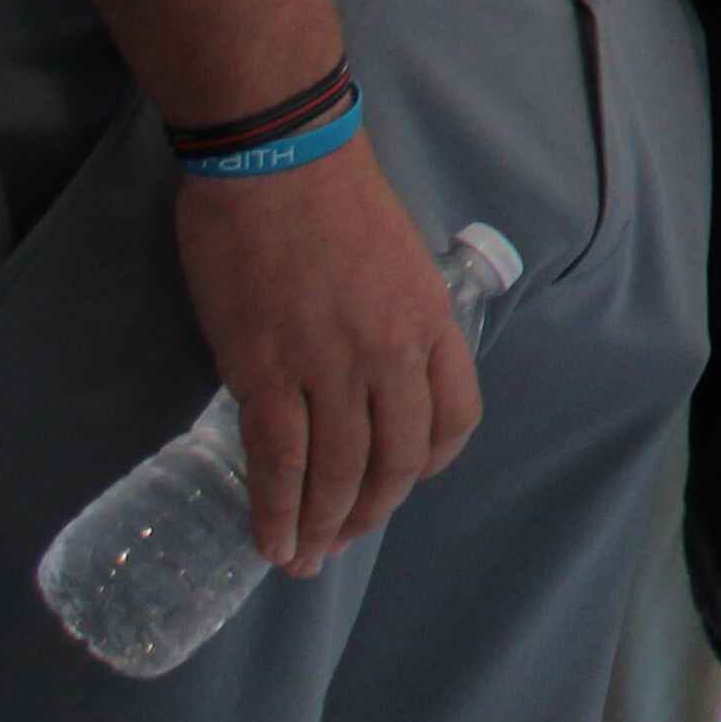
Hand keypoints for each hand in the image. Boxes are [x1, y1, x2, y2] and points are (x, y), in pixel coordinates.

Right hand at [180, 144, 475, 574]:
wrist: (279, 163)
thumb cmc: (337, 199)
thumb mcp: (401, 260)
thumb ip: (396, 318)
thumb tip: (374, 370)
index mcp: (432, 321)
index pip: (455, 417)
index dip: (430, 462)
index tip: (404, 480)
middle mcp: (392, 353)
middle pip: (396, 458)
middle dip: (372, 511)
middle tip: (345, 539)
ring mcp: (329, 367)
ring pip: (338, 470)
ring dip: (323, 526)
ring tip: (306, 558)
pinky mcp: (264, 372)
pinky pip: (278, 460)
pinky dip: (276, 510)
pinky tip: (272, 540)